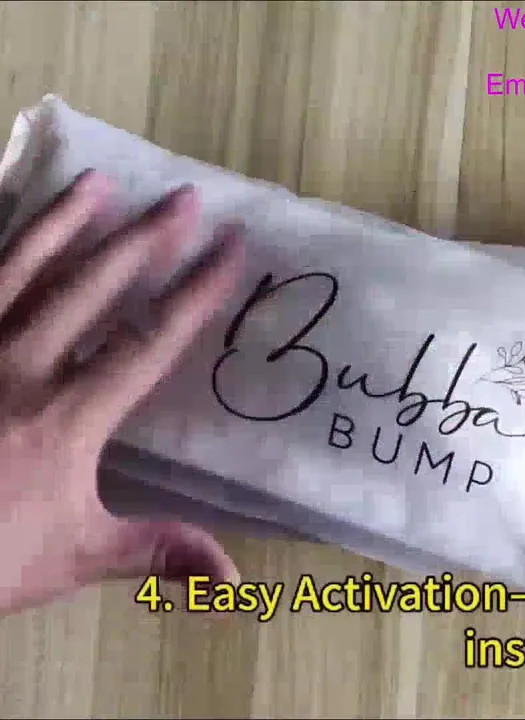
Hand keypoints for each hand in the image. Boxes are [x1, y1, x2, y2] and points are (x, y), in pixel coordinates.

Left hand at [0, 172, 244, 614]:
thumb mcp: (72, 559)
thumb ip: (154, 550)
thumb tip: (233, 576)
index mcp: (67, 416)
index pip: (147, 340)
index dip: (194, 290)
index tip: (232, 247)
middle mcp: (18, 367)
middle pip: (91, 287)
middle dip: (145, 239)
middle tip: (184, 198)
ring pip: (19, 269)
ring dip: (62, 223)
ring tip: (96, 182)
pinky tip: (7, 223)